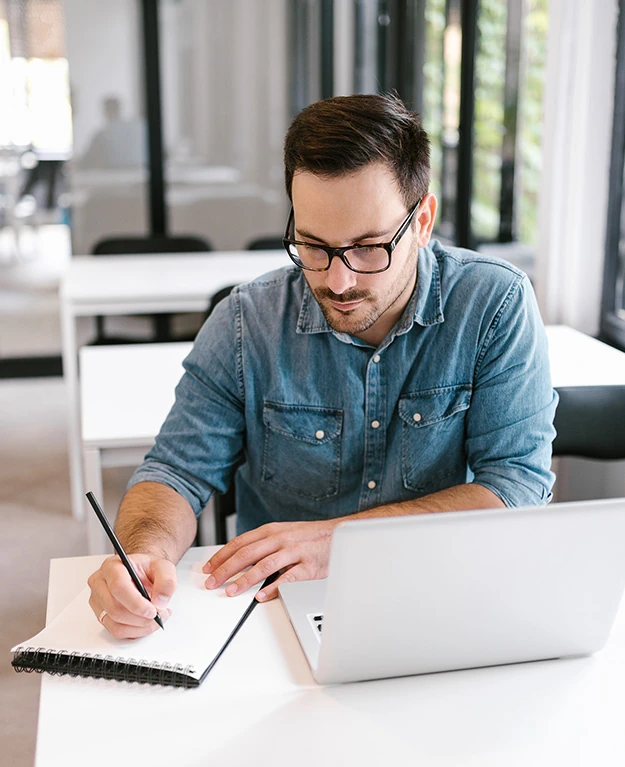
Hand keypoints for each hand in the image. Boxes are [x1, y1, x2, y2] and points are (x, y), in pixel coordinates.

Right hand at [87, 554, 175, 638]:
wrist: (141, 572)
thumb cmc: (148, 568)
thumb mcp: (164, 567)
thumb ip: (166, 582)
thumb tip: (160, 602)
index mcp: (112, 566)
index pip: (119, 587)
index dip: (136, 603)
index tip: (153, 611)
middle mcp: (100, 583)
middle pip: (115, 609)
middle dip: (141, 618)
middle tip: (160, 615)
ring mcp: (98, 601)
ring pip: (115, 624)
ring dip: (140, 627)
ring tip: (156, 618)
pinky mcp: (101, 615)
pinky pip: (117, 631)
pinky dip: (135, 631)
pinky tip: (146, 623)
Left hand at [202, 520, 338, 600]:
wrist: (338, 533)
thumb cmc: (309, 536)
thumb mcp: (284, 533)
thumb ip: (263, 544)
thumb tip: (239, 559)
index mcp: (271, 530)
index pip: (239, 543)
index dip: (221, 556)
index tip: (209, 568)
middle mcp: (280, 539)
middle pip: (246, 554)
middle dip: (226, 569)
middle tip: (212, 582)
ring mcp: (294, 552)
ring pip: (263, 566)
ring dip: (244, 580)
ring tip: (231, 591)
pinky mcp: (307, 566)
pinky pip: (287, 578)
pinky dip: (272, 588)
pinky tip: (261, 596)